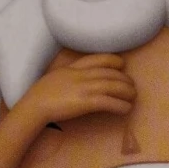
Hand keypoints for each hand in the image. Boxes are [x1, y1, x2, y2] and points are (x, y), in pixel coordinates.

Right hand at [16, 52, 134, 127]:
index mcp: (73, 67)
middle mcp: (81, 75)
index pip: (99, 59)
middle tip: (132, 86)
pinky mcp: (86, 102)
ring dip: (127, 92)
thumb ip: (70, 75)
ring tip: (133, 96)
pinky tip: (126, 108)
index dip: (114, 60)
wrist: (34, 105)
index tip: (122, 64)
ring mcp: (84, 87)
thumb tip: (81, 78)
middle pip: (110, 73)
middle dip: (125, 79)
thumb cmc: (41, 94)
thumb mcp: (56, 77)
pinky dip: (120, 105)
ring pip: (113, 86)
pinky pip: (109, 102)